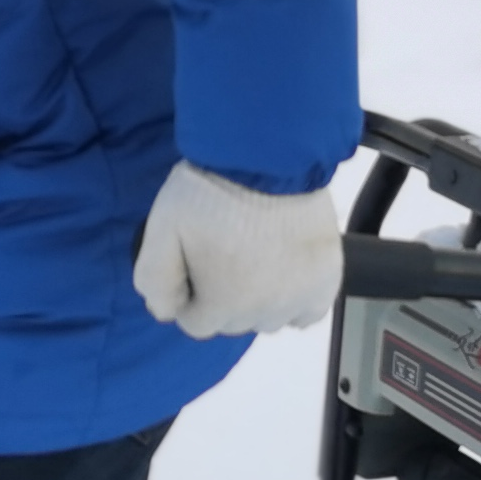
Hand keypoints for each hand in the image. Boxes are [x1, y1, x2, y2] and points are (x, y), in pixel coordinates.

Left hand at [133, 161, 343, 336]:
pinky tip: (284, 275)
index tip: (195, 262)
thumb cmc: (210, 192)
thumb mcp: (162, 230)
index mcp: (222, 304)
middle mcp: (264, 311)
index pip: (196, 324)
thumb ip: (154, 280)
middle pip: (234, 322)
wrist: (269, 155)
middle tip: (223, 251)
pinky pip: (308, 313)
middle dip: (222, 296)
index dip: (190, 294)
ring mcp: (299, 296)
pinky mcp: (326, 279)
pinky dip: (295, 302)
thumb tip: (166, 313)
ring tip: (254, 257)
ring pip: (270, 319)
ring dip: (258, 300)